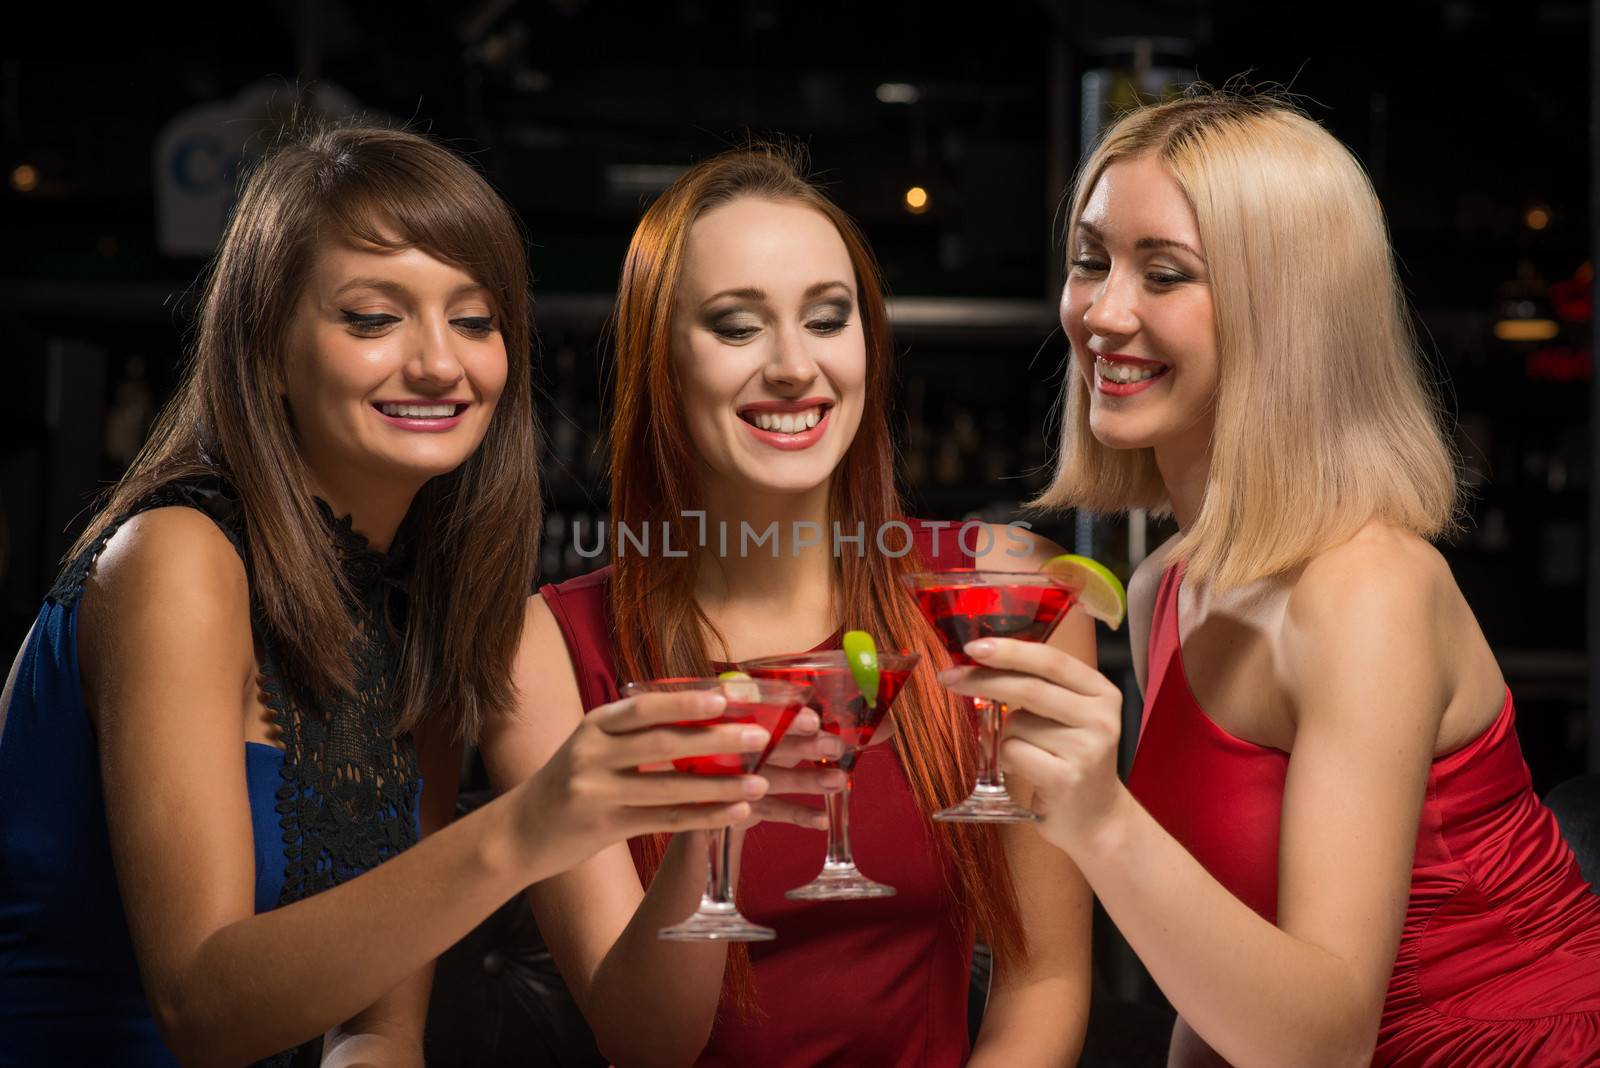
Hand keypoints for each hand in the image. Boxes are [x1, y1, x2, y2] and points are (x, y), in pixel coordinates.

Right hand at [510, 691, 772, 874]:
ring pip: (669, 788)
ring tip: (759, 782)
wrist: (520, 832)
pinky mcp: (604, 828)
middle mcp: (591, 754)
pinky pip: (664, 822)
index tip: (726, 697)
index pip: (644, 708)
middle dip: (716, 739)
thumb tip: (706, 717)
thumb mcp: (594, 746)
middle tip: (759, 737)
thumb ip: (636, 733)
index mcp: (594, 725)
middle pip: (662, 744)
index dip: (685, 702)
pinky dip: (704, 817)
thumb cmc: (572, 782)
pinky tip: (735, 813)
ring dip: (720, 786)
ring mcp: (596, 793)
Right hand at [731, 708, 843, 832]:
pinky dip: (799, 814)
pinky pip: (773, 811)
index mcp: (734, 718)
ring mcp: (732, 782)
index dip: (786, 718)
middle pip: (767, 746)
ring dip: (807, 781)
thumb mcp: (756, 720)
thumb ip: (778, 712)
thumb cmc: (746, 740)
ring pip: (774, 781)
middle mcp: (730, 749)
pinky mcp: (738, 809)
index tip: (813, 721)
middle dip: (802, 746)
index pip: (760, 714)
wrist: (711, 784)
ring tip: (838, 780)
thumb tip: (819, 710)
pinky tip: (823, 819)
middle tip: (834, 746)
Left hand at [939, 637, 1124, 852]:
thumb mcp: (1067, 717)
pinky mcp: (1068, 778)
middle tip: (949, 677)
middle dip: (983, 680)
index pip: (1051, 660)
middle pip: (1029, 687)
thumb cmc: (1070, 760)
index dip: (1010, 651)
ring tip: (1028, 754)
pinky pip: (1013, 752)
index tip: (973, 647)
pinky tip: (1028, 770)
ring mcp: (1088, 749)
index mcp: (1102, 692)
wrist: (1097, 819)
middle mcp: (1102, 717)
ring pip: (1016, 723)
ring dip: (1003, 735)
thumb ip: (1038, 688)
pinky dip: (1006, 758)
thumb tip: (979, 663)